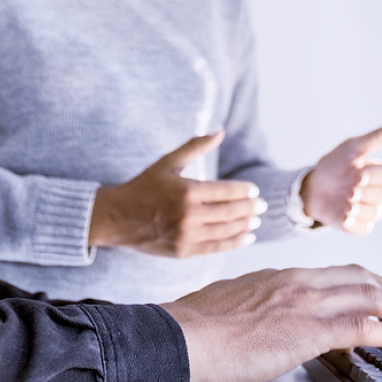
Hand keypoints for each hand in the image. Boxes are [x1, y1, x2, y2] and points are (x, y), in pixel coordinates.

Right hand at [88, 129, 266, 257]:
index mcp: (188, 191)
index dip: (245, 191)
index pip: (227, 191)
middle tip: (263, 206)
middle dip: (251, 209)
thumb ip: (196, 146)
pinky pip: (216, 247)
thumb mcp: (168, 163)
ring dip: (245, 225)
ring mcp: (186, 235)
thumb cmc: (145, 186)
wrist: (119, 218)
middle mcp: (189, 215)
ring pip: (226, 231)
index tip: (255, 191)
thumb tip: (220, 130)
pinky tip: (246, 237)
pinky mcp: (183, 251)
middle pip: (231, 212)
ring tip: (256, 221)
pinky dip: (234, 243)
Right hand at [161, 265, 381, 381]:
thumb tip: (265, 318)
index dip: (365, 281)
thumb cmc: (198, 326)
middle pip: (359, 277)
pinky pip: (362, 324)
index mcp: (280, 276)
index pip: (334, 273)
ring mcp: (305, 302)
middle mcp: (298, 282)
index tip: (381, 290)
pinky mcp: (308, 328)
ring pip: (368, 295)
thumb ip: (259, 305)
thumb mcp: (234, 303)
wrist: (183, 334)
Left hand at [300, 119, 381, 233]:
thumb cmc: (334, 165)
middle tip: (348, 190)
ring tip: (344, 203)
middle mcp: (378, 192)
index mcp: (379, 174)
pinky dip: (353, 223)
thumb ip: (377, 138)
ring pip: (375, 213)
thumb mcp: (352, 148)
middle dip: (362, 192)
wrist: (312, 188)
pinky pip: (364, 229)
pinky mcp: (359, 226)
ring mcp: (369, 210)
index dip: (370, 176)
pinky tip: (343, 215)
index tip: (355, 174)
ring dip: (356, 208)